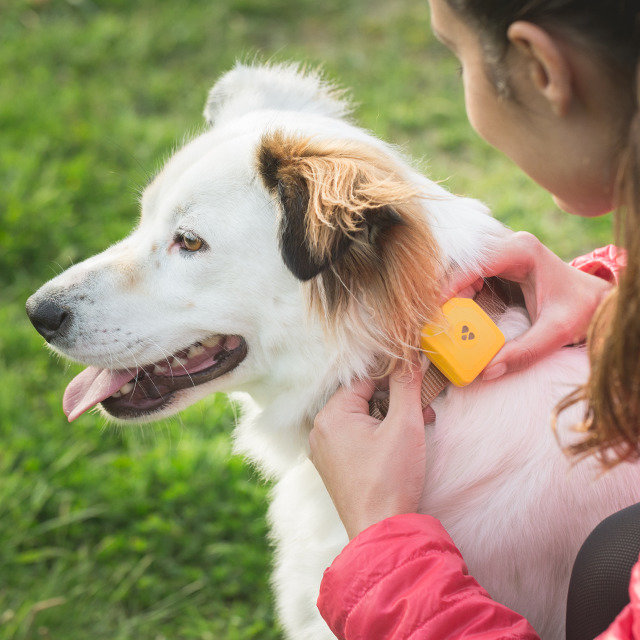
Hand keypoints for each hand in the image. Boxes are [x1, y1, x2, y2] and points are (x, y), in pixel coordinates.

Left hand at [309, 361, 426, 539]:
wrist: (382, 531)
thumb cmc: (391, 479)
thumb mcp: (405, 425)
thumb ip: (406, 385)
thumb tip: (412, 355)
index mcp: (331, 415)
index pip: (364, 379)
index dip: (393, 377)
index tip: (417, 378)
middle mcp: (321, 429)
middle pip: (363, 398)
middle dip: (396, 400)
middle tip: (424, 408)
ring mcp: (325, 450)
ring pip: (361, 417)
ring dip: (391, 417)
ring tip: (420, 425)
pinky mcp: (334, 466)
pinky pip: (355, 437)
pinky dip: (379, 434)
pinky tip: (401, 443)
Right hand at [444, 232, 612, 380]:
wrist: (597, 299)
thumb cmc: (581, 310)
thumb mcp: (556, 333)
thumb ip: (524, 352)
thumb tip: (487, 372)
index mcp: (522, 251)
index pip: (475, 262)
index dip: (451, 283)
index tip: (434, 307)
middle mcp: (509, 245)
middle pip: (463, 263)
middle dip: (445, 290)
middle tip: (432, 318)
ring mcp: (503, 253)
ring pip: (463, 268)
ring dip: (450, 292)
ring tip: (442, 319)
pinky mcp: (499, 265)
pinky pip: (470, 275)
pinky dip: (459, 293)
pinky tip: (455, 314)